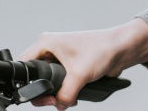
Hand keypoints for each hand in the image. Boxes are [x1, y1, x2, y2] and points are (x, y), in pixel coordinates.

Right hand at [19, 18, 147, 109]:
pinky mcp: (69, 68)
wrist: (122, 49)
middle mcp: (51, 50)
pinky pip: (59, 84)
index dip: (27, 82)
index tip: (39, 95)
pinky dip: (64, 93)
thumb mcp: (79, 74)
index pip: (24, 64)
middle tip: (54, 101)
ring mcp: (60, 59)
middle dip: (45, 93)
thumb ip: (65, 94)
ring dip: (57, 94)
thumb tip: (59, 105)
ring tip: (67, 99)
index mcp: (46, 43)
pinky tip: (73, 97)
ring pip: (48, 83)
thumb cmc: (102, 49)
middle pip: (36, 77)